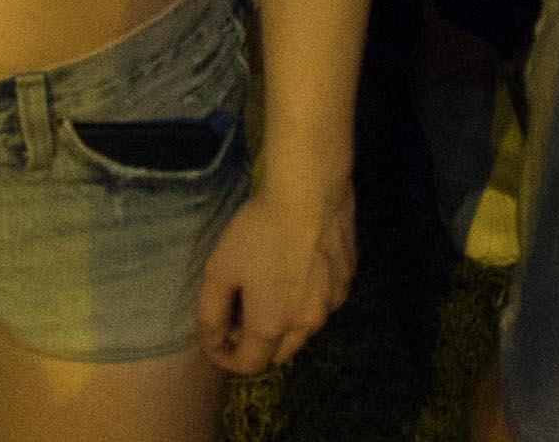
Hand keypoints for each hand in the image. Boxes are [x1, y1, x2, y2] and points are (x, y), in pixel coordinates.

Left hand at [199, 159, 352, 375]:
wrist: (309, 192)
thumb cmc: (259, 231)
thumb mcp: (219, 269)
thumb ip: (211, 314)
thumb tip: (214, 342)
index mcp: (271, 325)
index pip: (248, 365)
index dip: (226, 359)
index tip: (216, 342)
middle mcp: (305, 325)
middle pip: (278, 353)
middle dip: (255, 344)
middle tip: (239, 313)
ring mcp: (331, 305)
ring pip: (303, 330)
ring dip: (284, 322)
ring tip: (271, 288)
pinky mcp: (346, 282)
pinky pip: (323, 303)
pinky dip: (307, 299)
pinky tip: (298, 267)